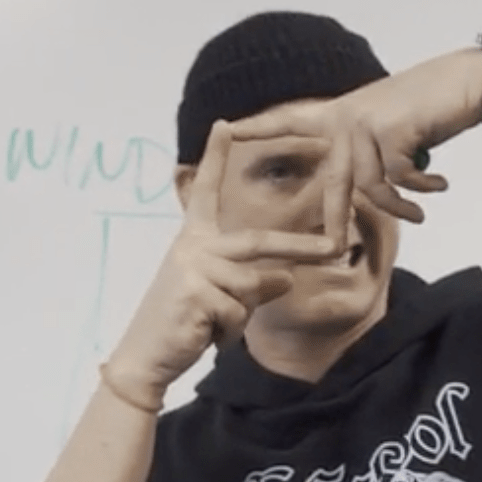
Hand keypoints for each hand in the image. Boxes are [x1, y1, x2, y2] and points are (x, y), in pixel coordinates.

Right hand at [105, 122, 339, 403]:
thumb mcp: (221, 297)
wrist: (146, 356)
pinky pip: (239, 313)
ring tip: (213, 324)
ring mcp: (192, 268)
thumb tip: (286, 277)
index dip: (214, 158)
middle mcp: (192, 246)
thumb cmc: (183, 324)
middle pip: (258, 241)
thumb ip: (250, 282)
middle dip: (300, 246)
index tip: (224, 125)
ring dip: (242, 314)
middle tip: (334, 248)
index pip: (206, 192)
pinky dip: (230, 332)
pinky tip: (205, 335)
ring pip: (252, 286)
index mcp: (194, 239)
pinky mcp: (195, 294)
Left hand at [226, 50, 481, 251]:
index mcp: (340, 113)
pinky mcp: (390, 132)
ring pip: (373, 188)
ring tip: (421, 215)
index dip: (259, 125)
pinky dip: (420, 189)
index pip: (291, 119)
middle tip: (333, 251)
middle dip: (335, 223)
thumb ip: (367, 149)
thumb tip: (362, 187)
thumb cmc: (430, 106)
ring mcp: (366, 124)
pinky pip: (398, 180)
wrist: (468, 83)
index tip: (226, 127)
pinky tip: (438, 186)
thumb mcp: (388, 126)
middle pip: (335, 184)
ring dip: (401, 207)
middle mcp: (347, 117)